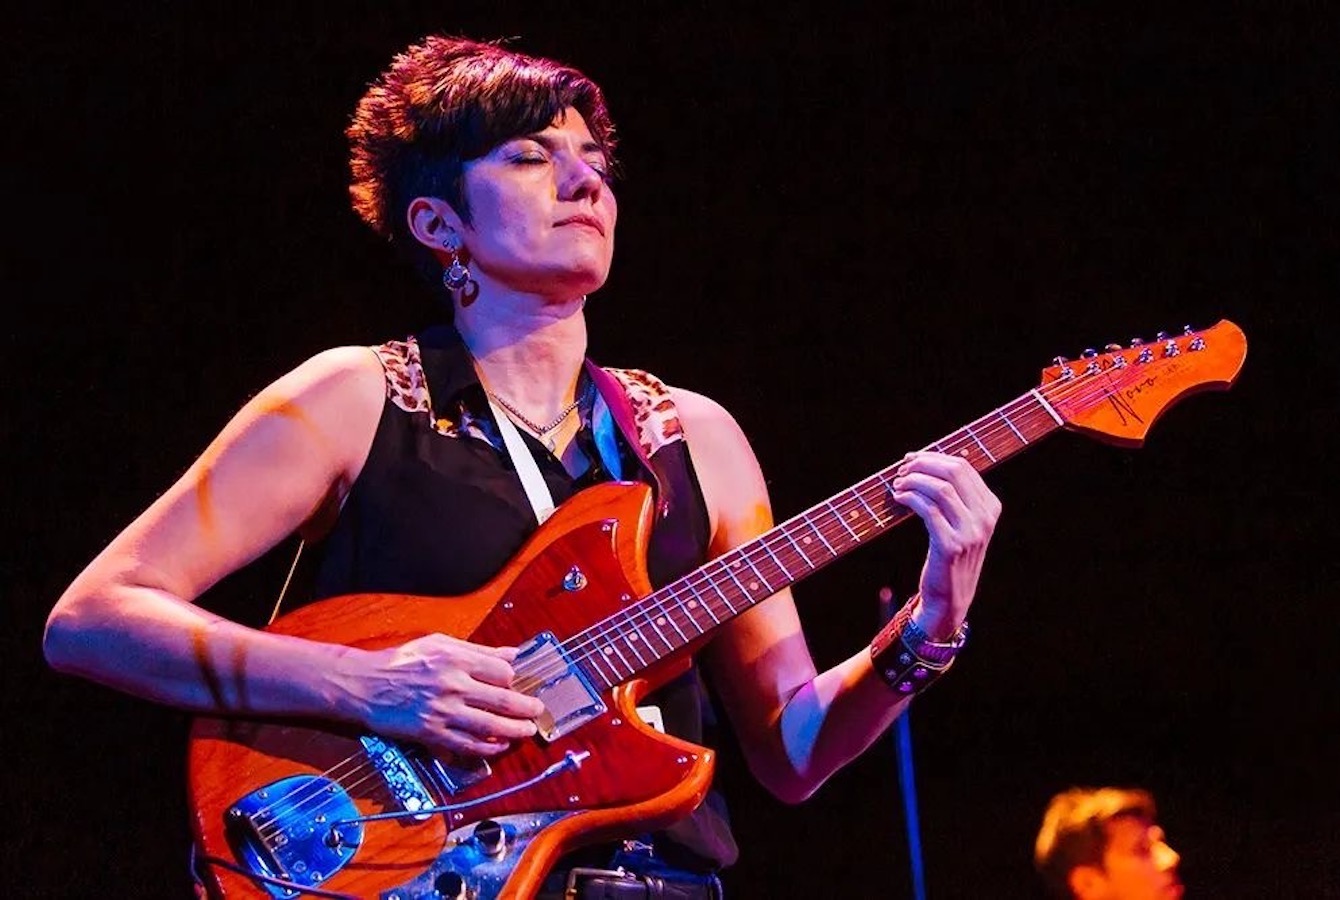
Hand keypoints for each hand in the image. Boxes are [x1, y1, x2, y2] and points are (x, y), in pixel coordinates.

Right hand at [348, 633, 546, 755]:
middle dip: (526, 708)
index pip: (501, 672)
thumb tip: (511, 654)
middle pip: (502, 701)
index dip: (513, 679)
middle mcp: (453, 686)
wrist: (367, 685)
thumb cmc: (402, 661)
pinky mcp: (432, 733)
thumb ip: (477, 650)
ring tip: (527, 731)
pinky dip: (487, 748)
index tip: (514, 684)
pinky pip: (467, 745)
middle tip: (537, 711)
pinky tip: (499, 746)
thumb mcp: (440, 643)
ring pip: (489, 726)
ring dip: (514, 731)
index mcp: (457, 660)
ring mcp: (443, 712)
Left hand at [888, 451, 1001, 639]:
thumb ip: (952, 496)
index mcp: (991, 507)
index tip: (911, 459)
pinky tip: (899, 498)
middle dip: (923, 465)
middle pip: (954, 472)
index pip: (963, 467)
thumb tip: (922, 461)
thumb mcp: (960, 523)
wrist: (950, 599)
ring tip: (897, 484)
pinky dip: (910, 498)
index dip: (933, 457)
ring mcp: (971, 532)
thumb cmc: (948, 556)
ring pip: (940, 489)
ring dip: (913, 480)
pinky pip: (928, 510)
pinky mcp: (951, 546)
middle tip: (902, 470)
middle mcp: (985, 518)